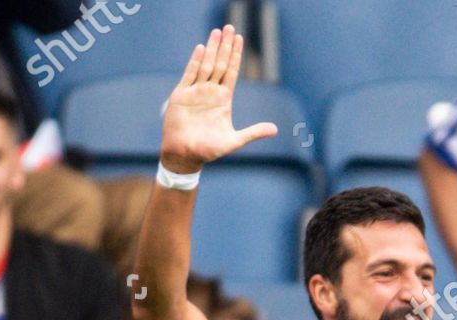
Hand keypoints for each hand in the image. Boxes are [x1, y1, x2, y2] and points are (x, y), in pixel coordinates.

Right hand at [159, 26, 276, 173]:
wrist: (186, 155)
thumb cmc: (210, 149)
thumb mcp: (235, 140)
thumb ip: (254, 133)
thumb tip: (275, 129)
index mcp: (223, 99)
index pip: (231, 72)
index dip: (235, 56)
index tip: (240, 39)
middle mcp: (210, 92)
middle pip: (220, 64)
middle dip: (225, 46)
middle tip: (230, 27)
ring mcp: (195, 92)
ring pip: (206, 65)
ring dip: (211, 48)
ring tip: (217, 32)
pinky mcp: (181, 95)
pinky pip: (189, 75)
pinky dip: (195, 62)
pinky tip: (201, 48)